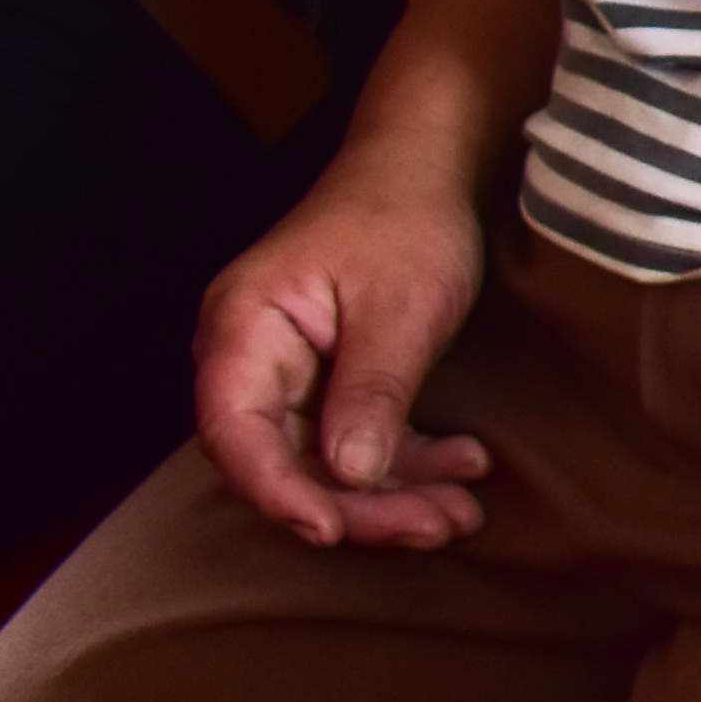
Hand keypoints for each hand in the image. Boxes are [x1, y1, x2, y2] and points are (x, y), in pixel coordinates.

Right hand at [194, 160, 494, 549]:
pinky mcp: (333, 383)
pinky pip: (359, 442)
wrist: (428, 171)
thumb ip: (371, 389)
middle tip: (436, 525)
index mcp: (244, 329)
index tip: (328, 529)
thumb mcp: (400, 306)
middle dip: (359, 505)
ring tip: (461, 513)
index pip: (236, 430)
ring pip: (326, 462)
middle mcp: (253, 359)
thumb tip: (349, 475)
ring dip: (393, 495)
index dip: (276, 489)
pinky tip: (464, 465)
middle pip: (284, 458)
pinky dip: (409, 462)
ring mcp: (293, 375)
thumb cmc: (404, 220)